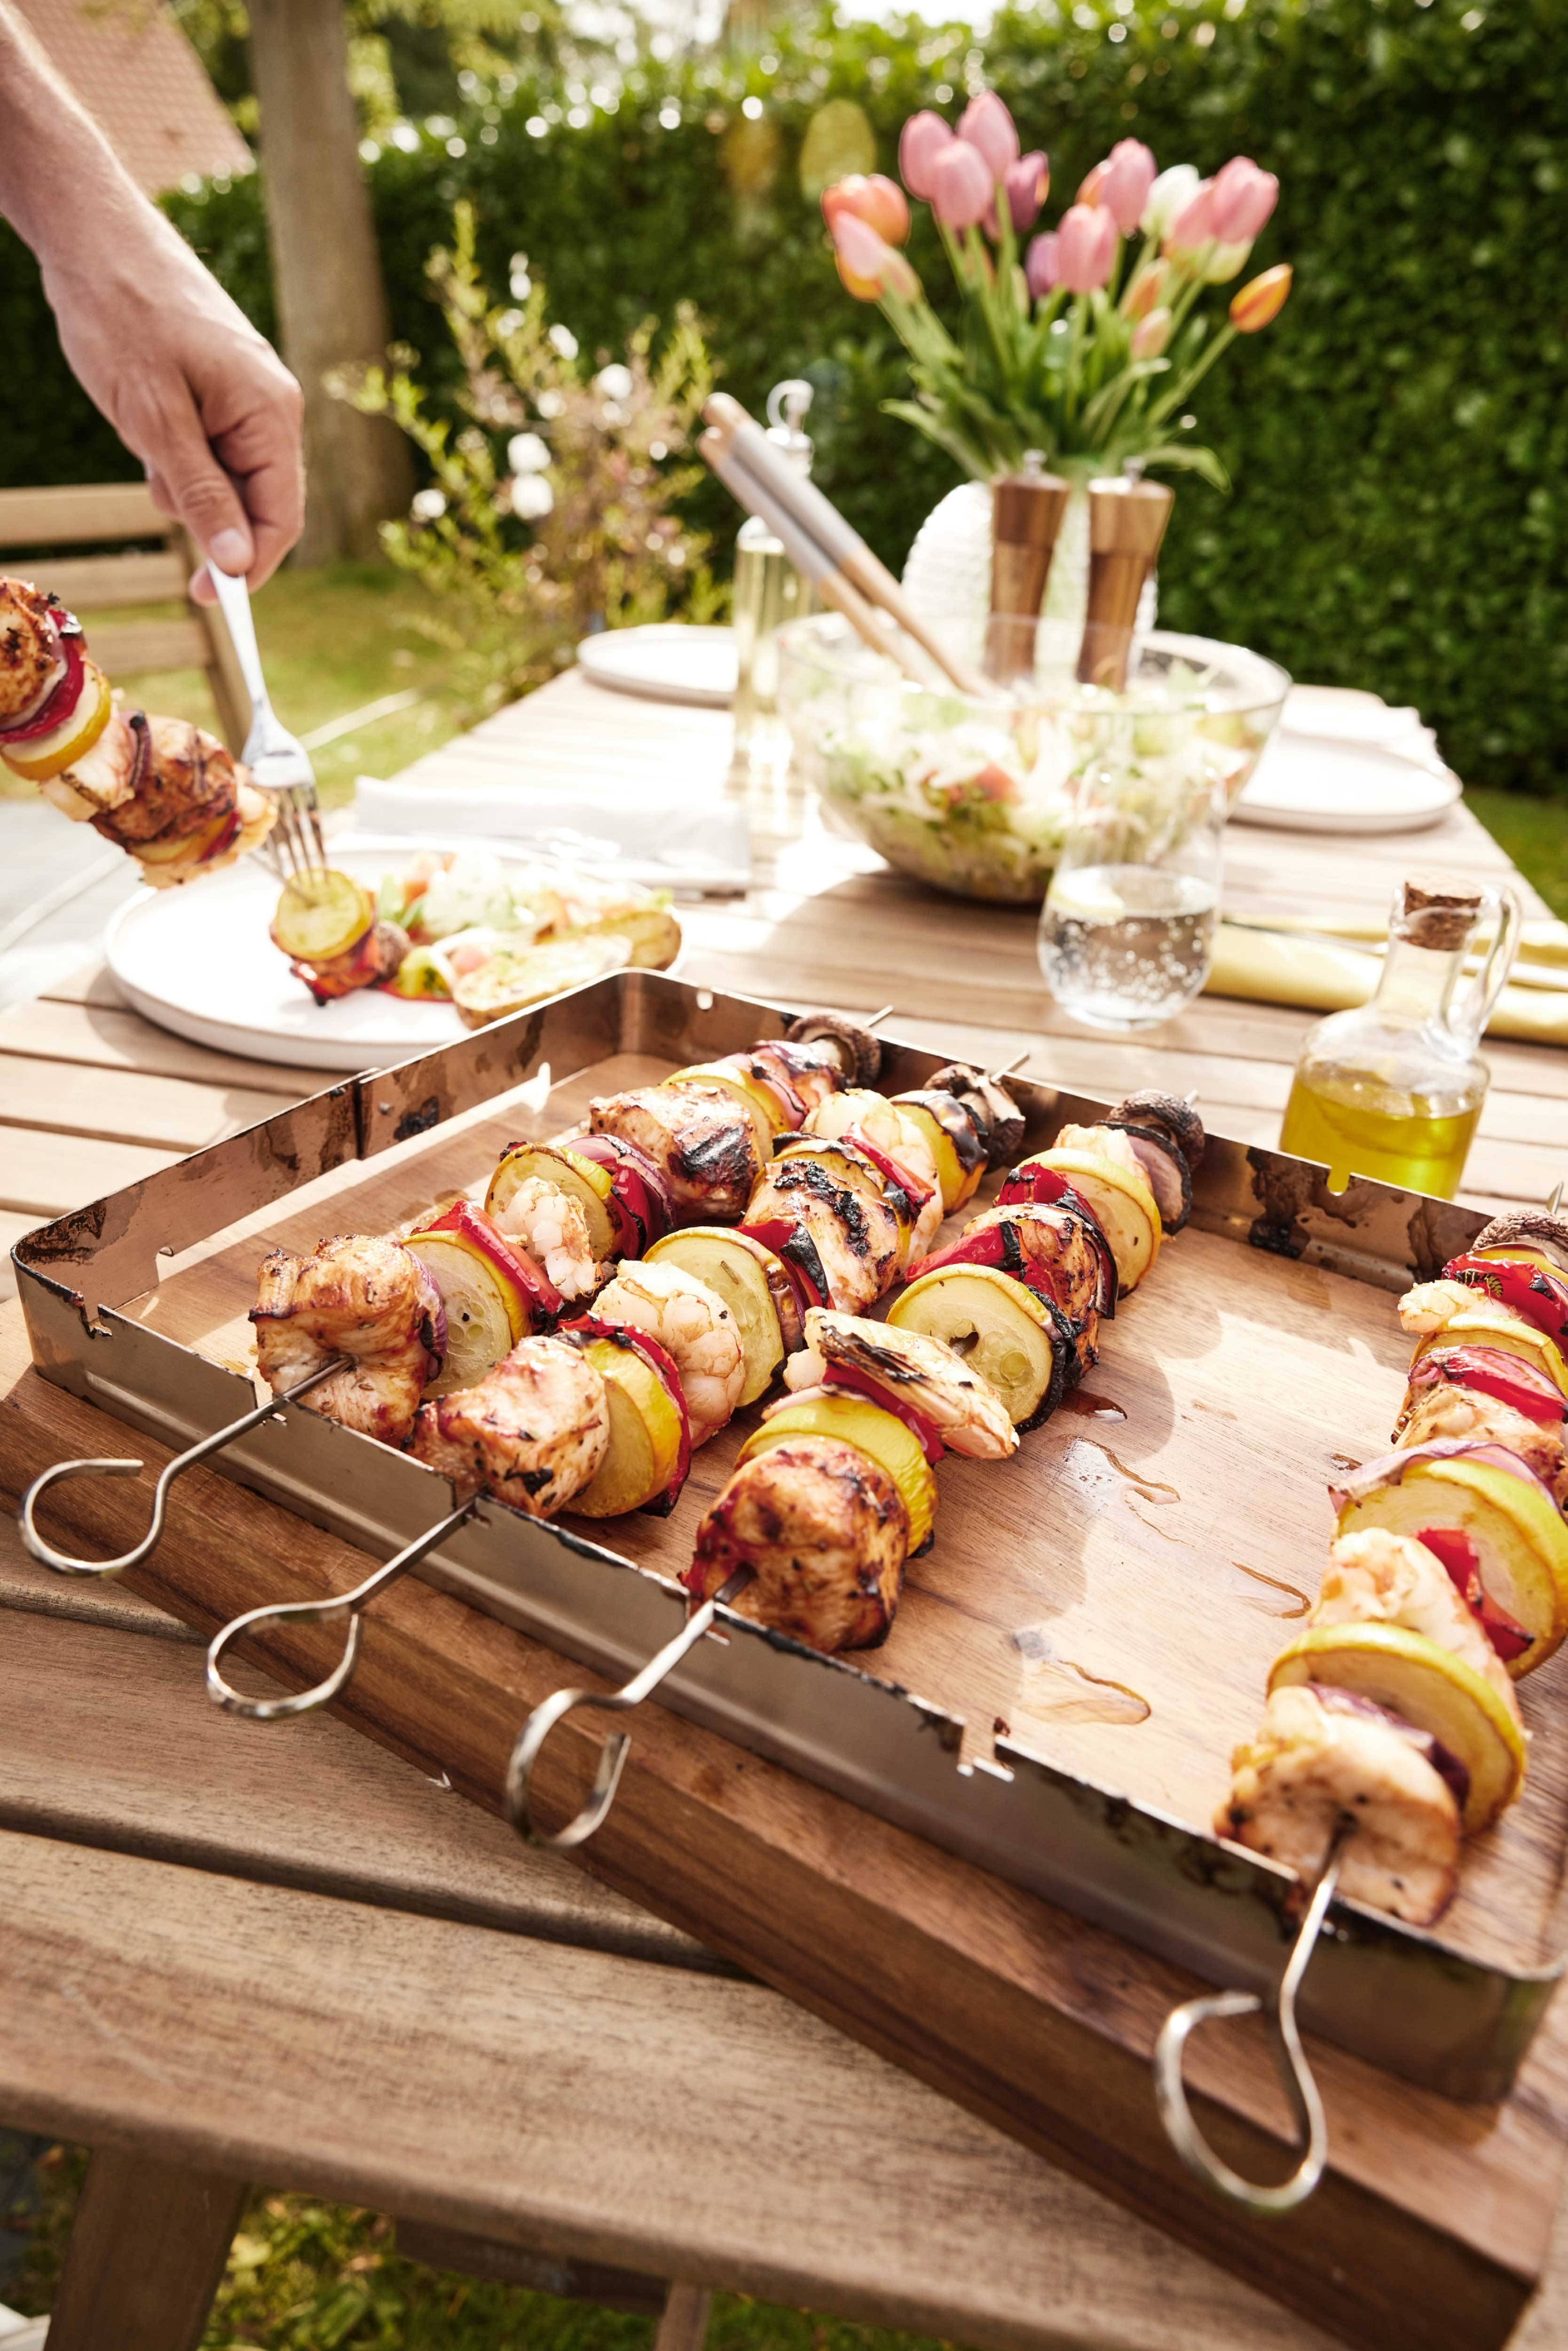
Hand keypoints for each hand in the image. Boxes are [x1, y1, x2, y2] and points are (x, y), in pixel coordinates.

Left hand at [41, 220, 304, 603]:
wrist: (92, 233)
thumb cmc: (121, 315)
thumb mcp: (155, 420)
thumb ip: (203, 494)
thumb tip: (241, 563)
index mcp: (270, 413)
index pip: (282, 518)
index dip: (250, 567)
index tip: (208, 597)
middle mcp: (271, 406)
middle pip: (260, 501)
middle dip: (210, 516)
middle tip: (155, 486)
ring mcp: (246, 393)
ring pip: (228, 476)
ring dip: (184, 480)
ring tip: (141, 431)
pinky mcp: (219, 385)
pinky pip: (210, 446)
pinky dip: (176, 451)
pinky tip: (144, 416)